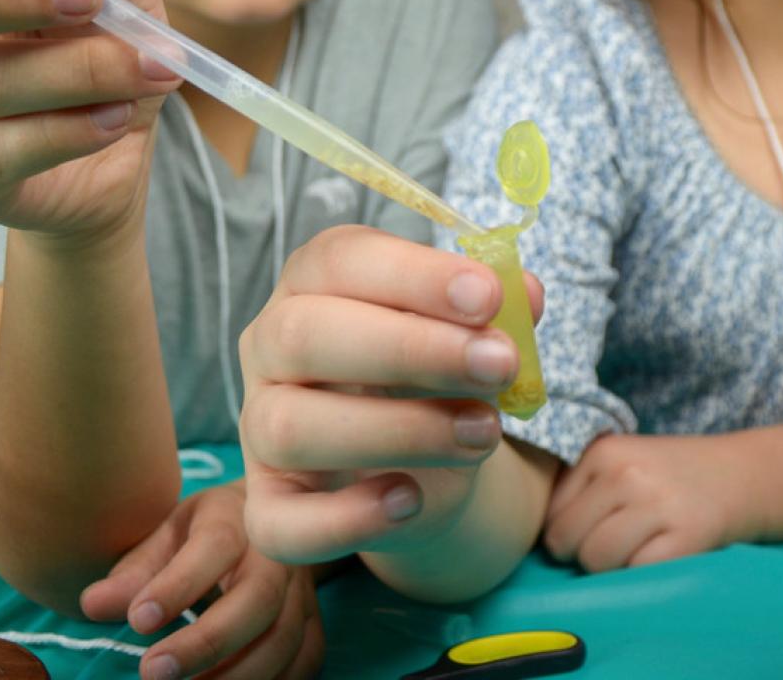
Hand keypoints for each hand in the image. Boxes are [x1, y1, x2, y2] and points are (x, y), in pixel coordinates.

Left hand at [80, 482, 322, 679]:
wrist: (272, 523)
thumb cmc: (205, 534)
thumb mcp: (166, 536)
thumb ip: (133, 571)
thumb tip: (92, 604)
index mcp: (235, 518)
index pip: (214, 546)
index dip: (178, 584)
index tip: (137, 620)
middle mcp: (277, 553)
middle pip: (259, 598)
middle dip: (208, 642)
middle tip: (153, 672)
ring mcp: (302, 590)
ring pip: (284, 637)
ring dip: (235, 675)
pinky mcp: (315, 624)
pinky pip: (304, 660)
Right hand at [237, 226, 543, 563]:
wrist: (420, 469)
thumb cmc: (435, 378)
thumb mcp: (469, 336)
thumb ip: (495, 312)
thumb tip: (524, 294)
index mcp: (313, 282)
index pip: (339, 259)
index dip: (413, 275)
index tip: (488, 297)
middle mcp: (270, 346)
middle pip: (302, 335)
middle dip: (410, 348)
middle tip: (498, 364)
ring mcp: (259, 427)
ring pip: (291, 428)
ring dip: (399, 431)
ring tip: (482, 433)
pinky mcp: (268, 506)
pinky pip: (278, 523)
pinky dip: (346, 519)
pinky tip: (411, 500)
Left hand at [543, 433, 747, 572]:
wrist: (741, 474)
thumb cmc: (667, 476)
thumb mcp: (620, 461)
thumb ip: (579, 488)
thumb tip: (535, 538)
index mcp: (602, 452)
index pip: (550, 514)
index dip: (565, 533)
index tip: (593, 530)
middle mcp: (625, 473)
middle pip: (567, 541)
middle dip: (582, 554)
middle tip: (615, 544)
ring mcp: (656, 503)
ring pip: (596, 560)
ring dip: (610, 568)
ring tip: (636, 549)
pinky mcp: (686, 535)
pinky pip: (636, 573)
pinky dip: (641, 575)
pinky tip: (659, 556)